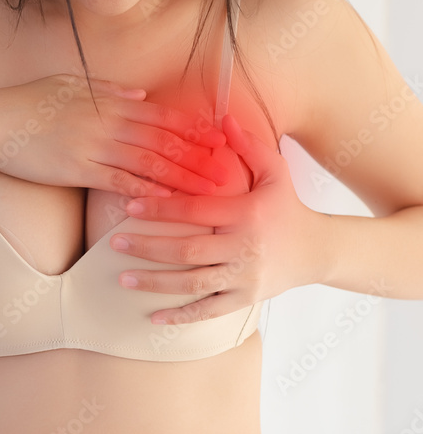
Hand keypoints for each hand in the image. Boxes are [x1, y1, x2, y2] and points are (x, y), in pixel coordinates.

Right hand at [0, 73, 231, 196]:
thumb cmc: (26, 103)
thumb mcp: (69, 85)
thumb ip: (108, 91)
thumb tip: (142, 97)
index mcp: (109, 100)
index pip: (163, 115)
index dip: (194, 128)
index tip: (220, 139)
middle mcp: (108, 122)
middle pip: (165, 140)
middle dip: (201, 156)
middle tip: (230, 170)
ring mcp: (95, 146)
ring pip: (150, 162)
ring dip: (183, 177)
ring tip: (210, 190)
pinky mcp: (79, 170)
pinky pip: (121, 182)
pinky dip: (147, 192)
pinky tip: (167, 203)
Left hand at [110, 113, 326, 323]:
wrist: (319, 252)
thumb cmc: (288, 207)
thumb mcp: (276, 173)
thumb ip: (249, 145)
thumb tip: (223, 115)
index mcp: (247, 214)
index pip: (195, 210)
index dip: (160, 208)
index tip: (128, 205)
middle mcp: (244, 248)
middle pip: (187, 250)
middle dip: (147, 247)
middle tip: (114, 242)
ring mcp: (245, 277)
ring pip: (193, 284)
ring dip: (155, 283)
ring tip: (123, 279)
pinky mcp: (246, 299)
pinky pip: (208, 310)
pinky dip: (181, 317)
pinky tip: (153, 318)